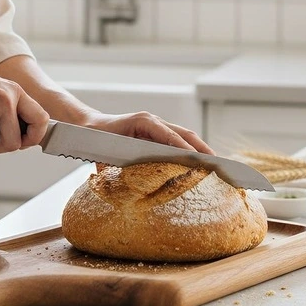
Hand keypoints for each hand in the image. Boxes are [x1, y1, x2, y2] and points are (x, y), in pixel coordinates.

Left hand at [83, 110, 214, 155]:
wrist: (88, 128)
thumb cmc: (96, 140)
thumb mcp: (106, 153)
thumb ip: (122, 165)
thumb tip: (138, 184)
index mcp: (143, 122)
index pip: (171, 136)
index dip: (186, 150)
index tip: (199, 162)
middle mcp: (153, 121)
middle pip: (184, 134)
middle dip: (202, 149)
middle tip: (218, 164)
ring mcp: (156, 125)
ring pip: (184, 136)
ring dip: (200, 149)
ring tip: (215, 165)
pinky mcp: (156, 132)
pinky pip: (177, 140)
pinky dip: (190, 150)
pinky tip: (198, 163)